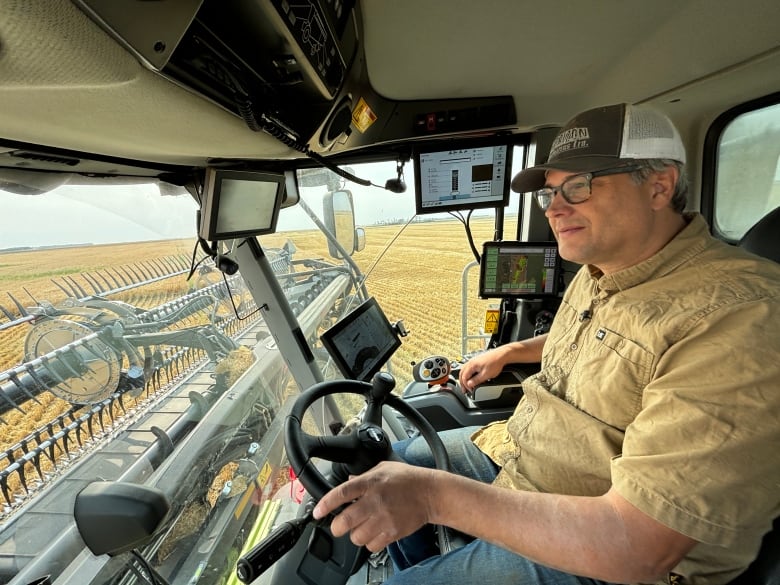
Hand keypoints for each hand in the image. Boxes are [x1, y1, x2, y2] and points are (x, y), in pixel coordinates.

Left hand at [312, 461, 436, 551]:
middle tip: (339, 525)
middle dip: (336, 527)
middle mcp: (376, 501)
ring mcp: (384, 518)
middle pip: (345, 521)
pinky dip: (369, 543)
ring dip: (355, 535)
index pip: (342, 493)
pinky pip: (371, 546)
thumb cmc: (408, 479)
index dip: (326, 504)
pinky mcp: (393, 532)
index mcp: (371, 482)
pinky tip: (374, 533)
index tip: (318, 512)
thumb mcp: (383, 468)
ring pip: (356, 537)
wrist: (431, 493)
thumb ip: (363, 476)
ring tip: (361, 527)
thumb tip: (346, 482)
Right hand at [458, 350, 506, 392]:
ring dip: (464, 378)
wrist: (501, 355)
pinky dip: (468, 374)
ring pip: (464, 370)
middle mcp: (471, 362)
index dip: (466, 385)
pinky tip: (471, 377)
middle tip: (464, 390)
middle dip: (462, 383)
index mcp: (471, 365)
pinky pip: (468, 368)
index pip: (464, 377)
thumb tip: (469, 384)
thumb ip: (476, 380)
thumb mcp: (486, 375)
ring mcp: (473, 361)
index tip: (470, 390)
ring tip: (466, 384)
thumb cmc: (495, 363)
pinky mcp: (477, 361)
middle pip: (462, 374)